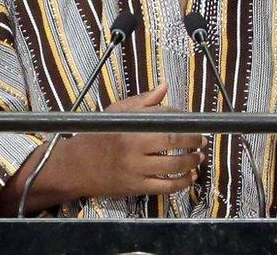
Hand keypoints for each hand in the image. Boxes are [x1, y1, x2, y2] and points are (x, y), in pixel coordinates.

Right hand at [67, 83, 205, 197]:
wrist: (74, 167)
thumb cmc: (96, 136)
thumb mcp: (115, 113)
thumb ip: (142, 102)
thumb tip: (164, 87)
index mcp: (129, 128)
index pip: (163, 118)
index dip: (181, 118)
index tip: (189, 119)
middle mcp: (133, 150)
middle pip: (172, 142)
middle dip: (192, 139)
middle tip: (202, 139)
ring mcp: (136, 171)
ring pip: (173, 166)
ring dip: (192, 161)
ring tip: (199, 157)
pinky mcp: (137, 188)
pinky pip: (166, 187)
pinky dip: (183, 182)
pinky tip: (191, 177)